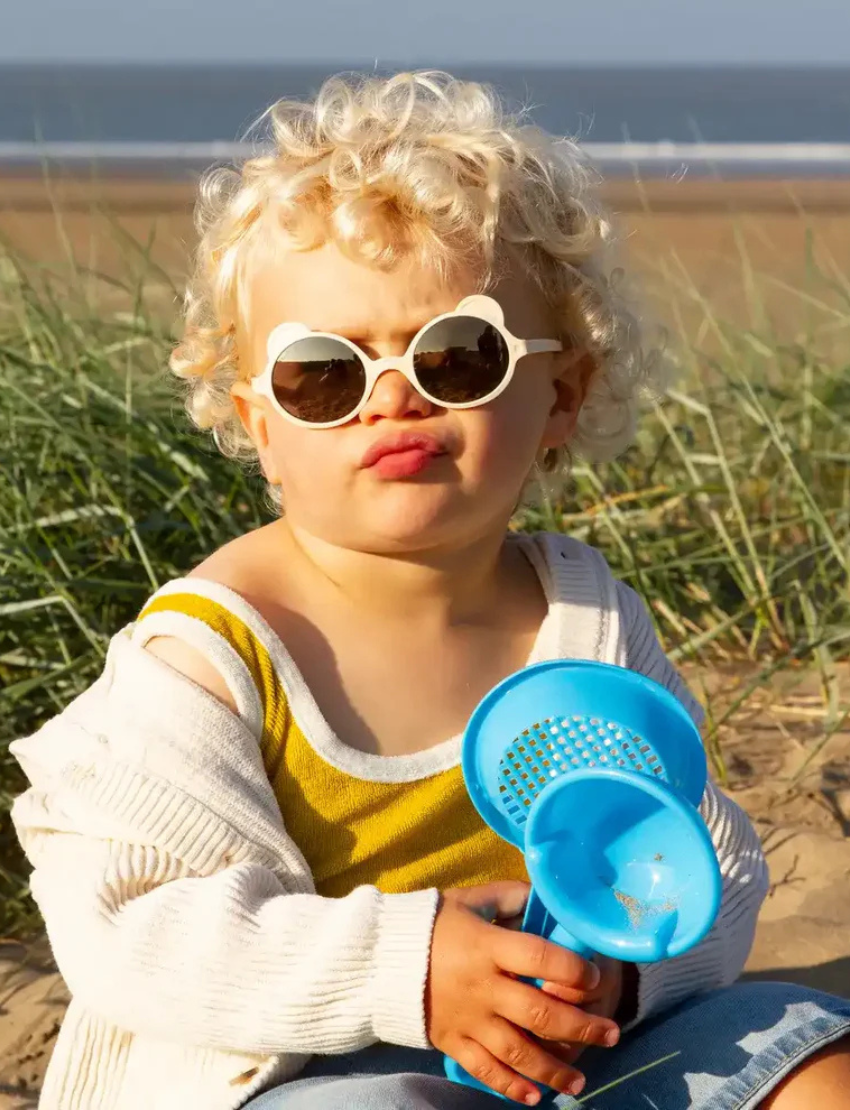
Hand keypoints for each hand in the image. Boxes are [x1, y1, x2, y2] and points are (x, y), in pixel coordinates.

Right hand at [426, 883, 620, 1104]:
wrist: (380, 957)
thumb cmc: (431, 923)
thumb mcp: (469, 900)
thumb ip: (509, 897)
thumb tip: (545, 896)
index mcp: (487, 946)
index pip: (538, 957)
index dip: (571, 968)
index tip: (593, 976)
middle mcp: (481, 986)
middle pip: (539, 1012)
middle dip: (581, 1027)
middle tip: (612, 1034)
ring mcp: (467, 1019)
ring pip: (518, 1051)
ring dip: (554, 1068)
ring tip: (582, 1081)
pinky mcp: (452, 1041)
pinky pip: (485, 1070)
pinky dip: (511, 1087)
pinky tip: (535, 1098)